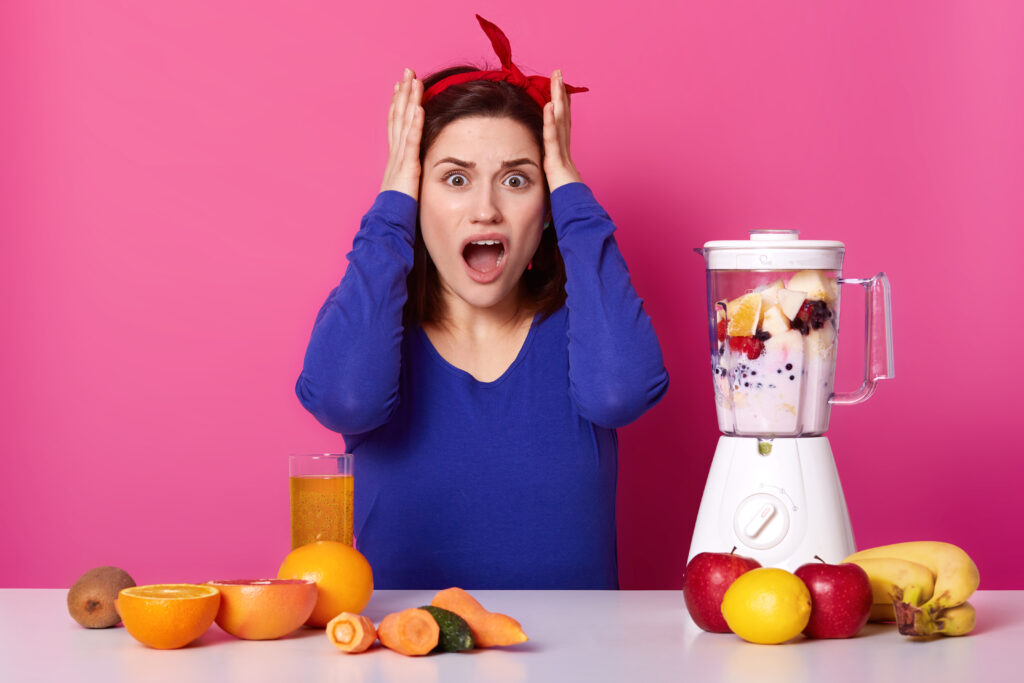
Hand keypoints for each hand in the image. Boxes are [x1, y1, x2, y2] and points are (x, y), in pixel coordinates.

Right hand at [380, 68, 423, 199]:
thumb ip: (410, 177)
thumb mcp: (405, 189)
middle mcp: (395, 155)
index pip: (396, 125)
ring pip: (403, 123)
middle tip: (407, 71)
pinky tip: (418, 107)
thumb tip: (415, 174)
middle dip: (402, 93)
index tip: (401, 86)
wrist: (387, 226)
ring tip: (413, 80)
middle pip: (397, 117)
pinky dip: (414, 123)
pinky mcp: (407, 167)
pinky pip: (411, 141)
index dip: (398, 104)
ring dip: (408, 100)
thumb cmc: (397, 212)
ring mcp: (399, 159)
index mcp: (395, 159)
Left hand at [543, 70, 582, 191]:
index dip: (561, 104)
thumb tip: (547, 178)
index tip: (559, 88)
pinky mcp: (557, 160)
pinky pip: (553, 137)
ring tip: (556, 78)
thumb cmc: (566, 203)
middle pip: (563, 115)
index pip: (561, 123)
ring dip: (558, 98)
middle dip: (560, 93)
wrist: (575, 213)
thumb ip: (551, 177)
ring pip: (560, 120)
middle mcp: (564, 149)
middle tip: (558, 73)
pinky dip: (550, 121)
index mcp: (562, 153)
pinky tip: (549, 105)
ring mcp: (562, 153)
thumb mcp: (555, 185)